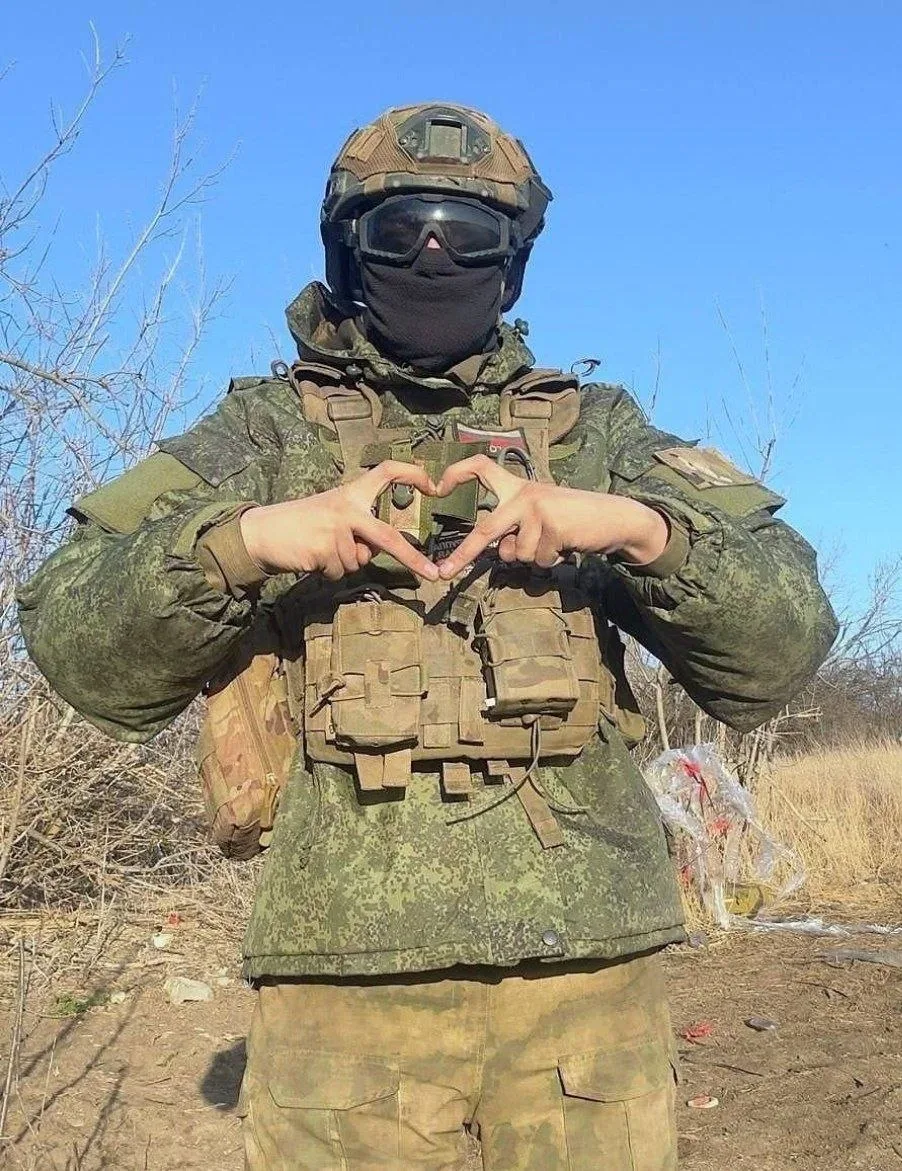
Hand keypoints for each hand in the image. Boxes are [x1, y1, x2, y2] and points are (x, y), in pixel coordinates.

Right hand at [239, 461, 438, 580]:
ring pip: (358, 562)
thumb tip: (373, 551)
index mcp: (351, 493)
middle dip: (412, 558)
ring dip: (343, 564)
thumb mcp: (332, 515)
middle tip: (433, 574)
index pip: (386, 472)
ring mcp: (335, 529)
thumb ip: (358, 528)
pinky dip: (329, 572)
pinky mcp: (324, 550)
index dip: (412, 473)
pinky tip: (312, 558)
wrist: (263, 532)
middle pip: (387, 536)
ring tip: (320, 549)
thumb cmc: (301, 524)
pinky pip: (340, 572)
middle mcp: (347, 508)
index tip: (435, 484)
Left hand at [434, 455, 668, 579]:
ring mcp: (537, 508)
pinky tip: (565, 545)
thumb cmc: (572, 521)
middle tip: (442, 574)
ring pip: (517, 554)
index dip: (457, 472)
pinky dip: (551, 560)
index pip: (481, 466)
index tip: (436, 487)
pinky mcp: (552, 525)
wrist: (613, 518)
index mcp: (516, 487)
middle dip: (463, 555)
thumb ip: (514, 533)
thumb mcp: (538, 521)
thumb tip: (499, 553)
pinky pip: (538, 559)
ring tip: (555, 542)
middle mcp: (523, 494)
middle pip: (485, 530)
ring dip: (535, 558)